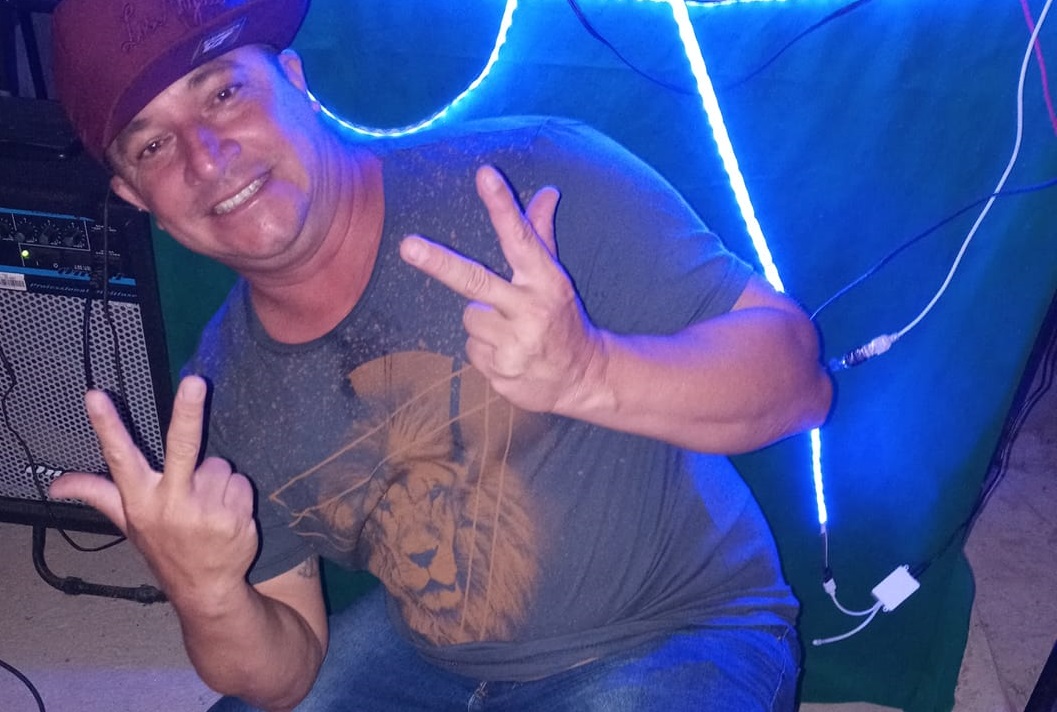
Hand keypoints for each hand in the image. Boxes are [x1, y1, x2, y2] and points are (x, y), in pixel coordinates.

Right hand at [49, 376, 257, 607]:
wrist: (206, 588)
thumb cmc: (165, 547)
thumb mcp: (128, 523)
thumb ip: (97, 494)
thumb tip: (54, 486)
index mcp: (141, 500)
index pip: (120, 458)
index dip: (107, 426)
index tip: (96, 396)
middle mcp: (171, 503)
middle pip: (181, 447)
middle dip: (188, 412)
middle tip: (197, 382)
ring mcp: (205, 510)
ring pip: (218, 465)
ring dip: (215, 480)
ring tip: (206, 507)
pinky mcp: (234, 515)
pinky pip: (240, 481)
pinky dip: (235, 493)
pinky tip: (225, 515)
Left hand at [399, 165, 604, 412]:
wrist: (583, 377)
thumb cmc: (561, 316)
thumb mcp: (555, 276)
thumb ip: (541, 234)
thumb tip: (548, 190)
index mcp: (546, 281)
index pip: (521, 237)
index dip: (502, 206)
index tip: (485, 175)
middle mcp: (531, 310)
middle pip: (476, 280)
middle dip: (439, 263)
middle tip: (407, 246)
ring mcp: (515, 344)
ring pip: (470, 317)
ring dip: (484, 323)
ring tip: (511, 331)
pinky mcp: (501, 372)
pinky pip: (471, 349)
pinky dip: (485, 350)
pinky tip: (509, 354)